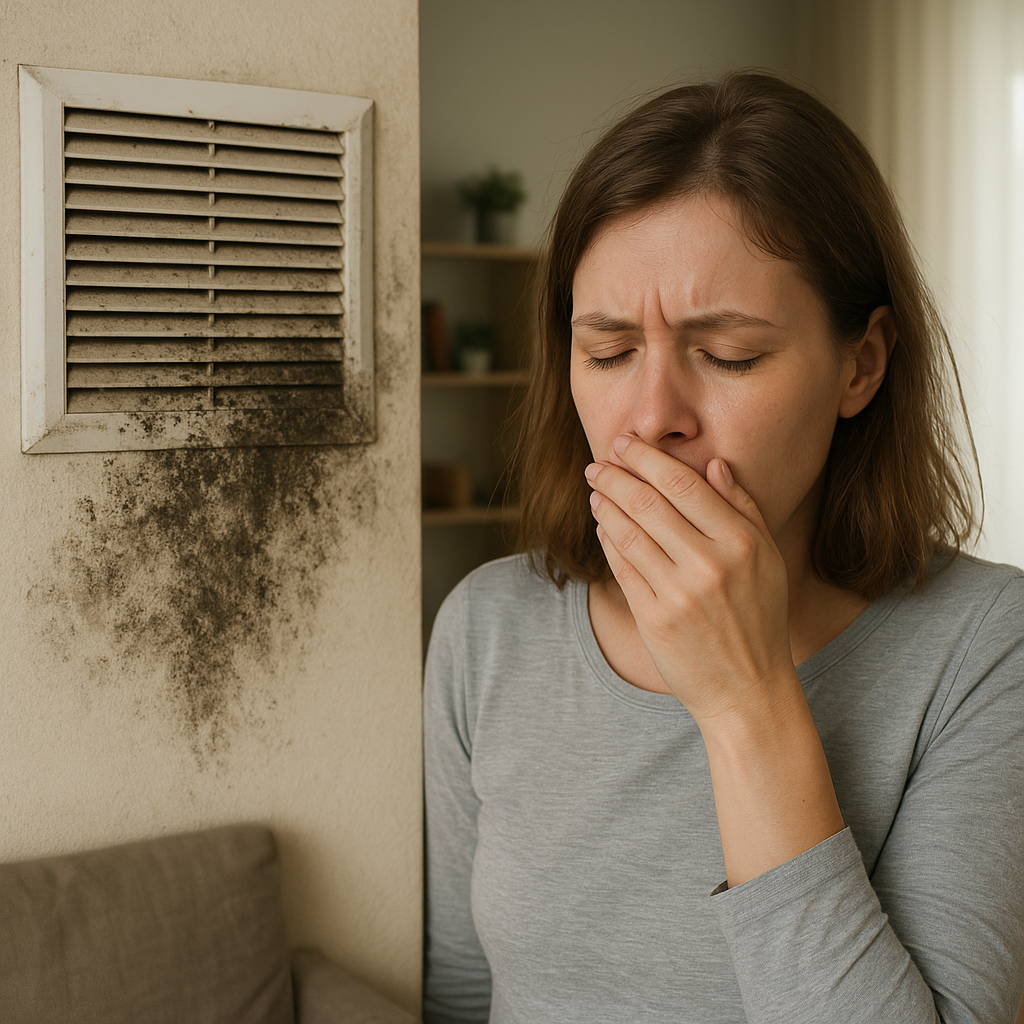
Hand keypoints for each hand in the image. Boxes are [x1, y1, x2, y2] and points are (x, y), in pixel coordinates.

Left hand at [586, 434, 796, 727]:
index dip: (648, 459)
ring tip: (596, 489)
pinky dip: (608, 540)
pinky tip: (603, 525)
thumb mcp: (768, 559)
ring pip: (628, 532)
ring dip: (605, 505)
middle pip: (649, 503)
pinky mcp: (654, 618)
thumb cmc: (759, 617)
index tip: (626, 443)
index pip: (683, 484)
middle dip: (616, 476)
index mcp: (741, 542)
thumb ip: (743, 508)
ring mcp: (680, 593)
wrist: (747, 689)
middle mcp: (711, 564)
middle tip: (598, 462)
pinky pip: (622, 567)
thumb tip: (713, 463)